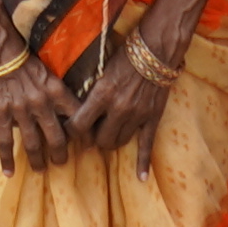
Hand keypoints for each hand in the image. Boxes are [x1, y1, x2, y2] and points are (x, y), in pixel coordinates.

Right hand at [0, 34, 75, 172]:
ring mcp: (21, 110)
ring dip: (38, 160)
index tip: (88, 145)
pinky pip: (5, 141)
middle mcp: (42, 103)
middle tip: (62, 162)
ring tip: (41, 169)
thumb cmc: (25, 58)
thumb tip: (64, 112)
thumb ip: (56, 93)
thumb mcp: (48, 72)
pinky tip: (9, 172)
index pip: (77, 117)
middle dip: (61, 154)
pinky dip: (7, 158)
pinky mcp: (1, 113)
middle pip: (57, 137)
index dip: (84, 134)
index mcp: (56, 91)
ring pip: (33, 143)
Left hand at [77, 29, 188, 164]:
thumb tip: (80, 111)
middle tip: (91, 132)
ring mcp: (137, 116)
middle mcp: (118, 109)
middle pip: (99, 140)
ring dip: (111, 142)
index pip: (79, 124)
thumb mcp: (102, 71)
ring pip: (119, 143)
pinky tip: (142, 177)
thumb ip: (92, 93)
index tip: (71, 128)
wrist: (156, 49)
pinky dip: (143, 162)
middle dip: (93, 139)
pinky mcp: (152, 118)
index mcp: (102, 95)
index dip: (72, 130)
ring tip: (108, 135)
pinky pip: (146, 145)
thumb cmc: (125, 55)